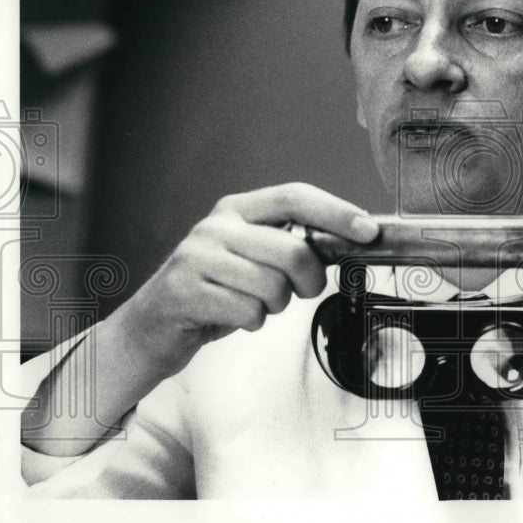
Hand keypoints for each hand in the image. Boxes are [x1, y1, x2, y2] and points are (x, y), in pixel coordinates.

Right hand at [120, 182, 378, 377]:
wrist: (153, 326)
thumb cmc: (215, 290)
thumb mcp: (253, 258)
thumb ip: (292, 244)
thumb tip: (351, 240)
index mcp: (238, 209)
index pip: (296, 196)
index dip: (337, 212)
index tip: (369, 231)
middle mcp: (217, 226)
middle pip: (294, 249)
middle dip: (309, 280)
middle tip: (302, 291)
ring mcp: (198, 256)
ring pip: (273, 286)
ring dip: (274, 306)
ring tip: (252, 304)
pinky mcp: (185, 290)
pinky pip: (247, 311)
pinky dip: (250, 322)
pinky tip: (231, 316)